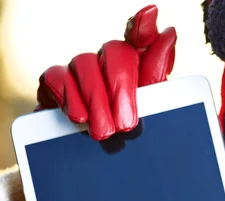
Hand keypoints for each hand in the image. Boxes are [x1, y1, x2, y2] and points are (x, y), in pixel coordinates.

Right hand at [35, 5, 176, 140]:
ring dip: (96, 99)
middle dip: (121, 88)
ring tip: (105, 131)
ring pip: (84, 62)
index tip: (149, 16)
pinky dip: (68, 96)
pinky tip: (79, 117)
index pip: (140, 36)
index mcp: (138, 64)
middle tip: (126, 125)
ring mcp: (81, 68)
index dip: (142, 27)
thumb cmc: (128, 128)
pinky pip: (55, 76)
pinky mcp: (55, 81)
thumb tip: (169, 31)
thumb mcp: (151, 106)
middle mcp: (108, 59)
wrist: (100, 160)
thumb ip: (157, 71)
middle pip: (114, 51)